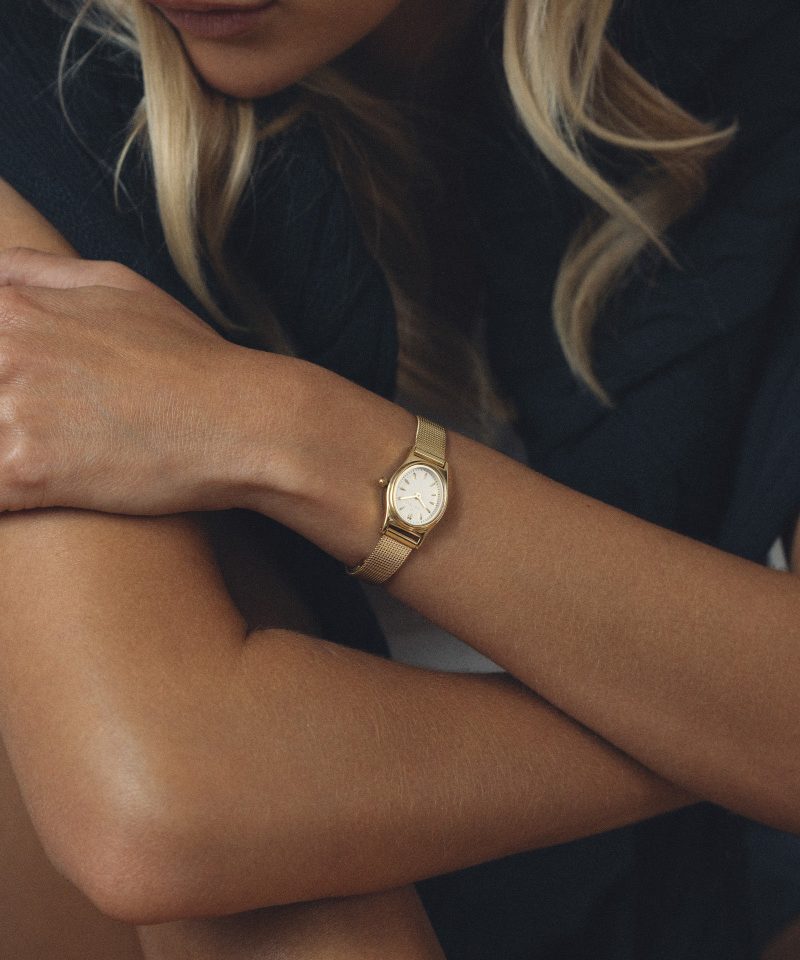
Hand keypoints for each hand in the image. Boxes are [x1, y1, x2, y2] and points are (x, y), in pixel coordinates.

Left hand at [0, 248, 270, 514]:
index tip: (1, 388)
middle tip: (15, 422)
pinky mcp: (31, 475)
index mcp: (15, 308)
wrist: (241, 421)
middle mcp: (5, 355)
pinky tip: (19, 488)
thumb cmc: (188, 355)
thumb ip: (39, 271)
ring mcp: (14, 415)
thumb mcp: (119, 285)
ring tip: (21, 453)